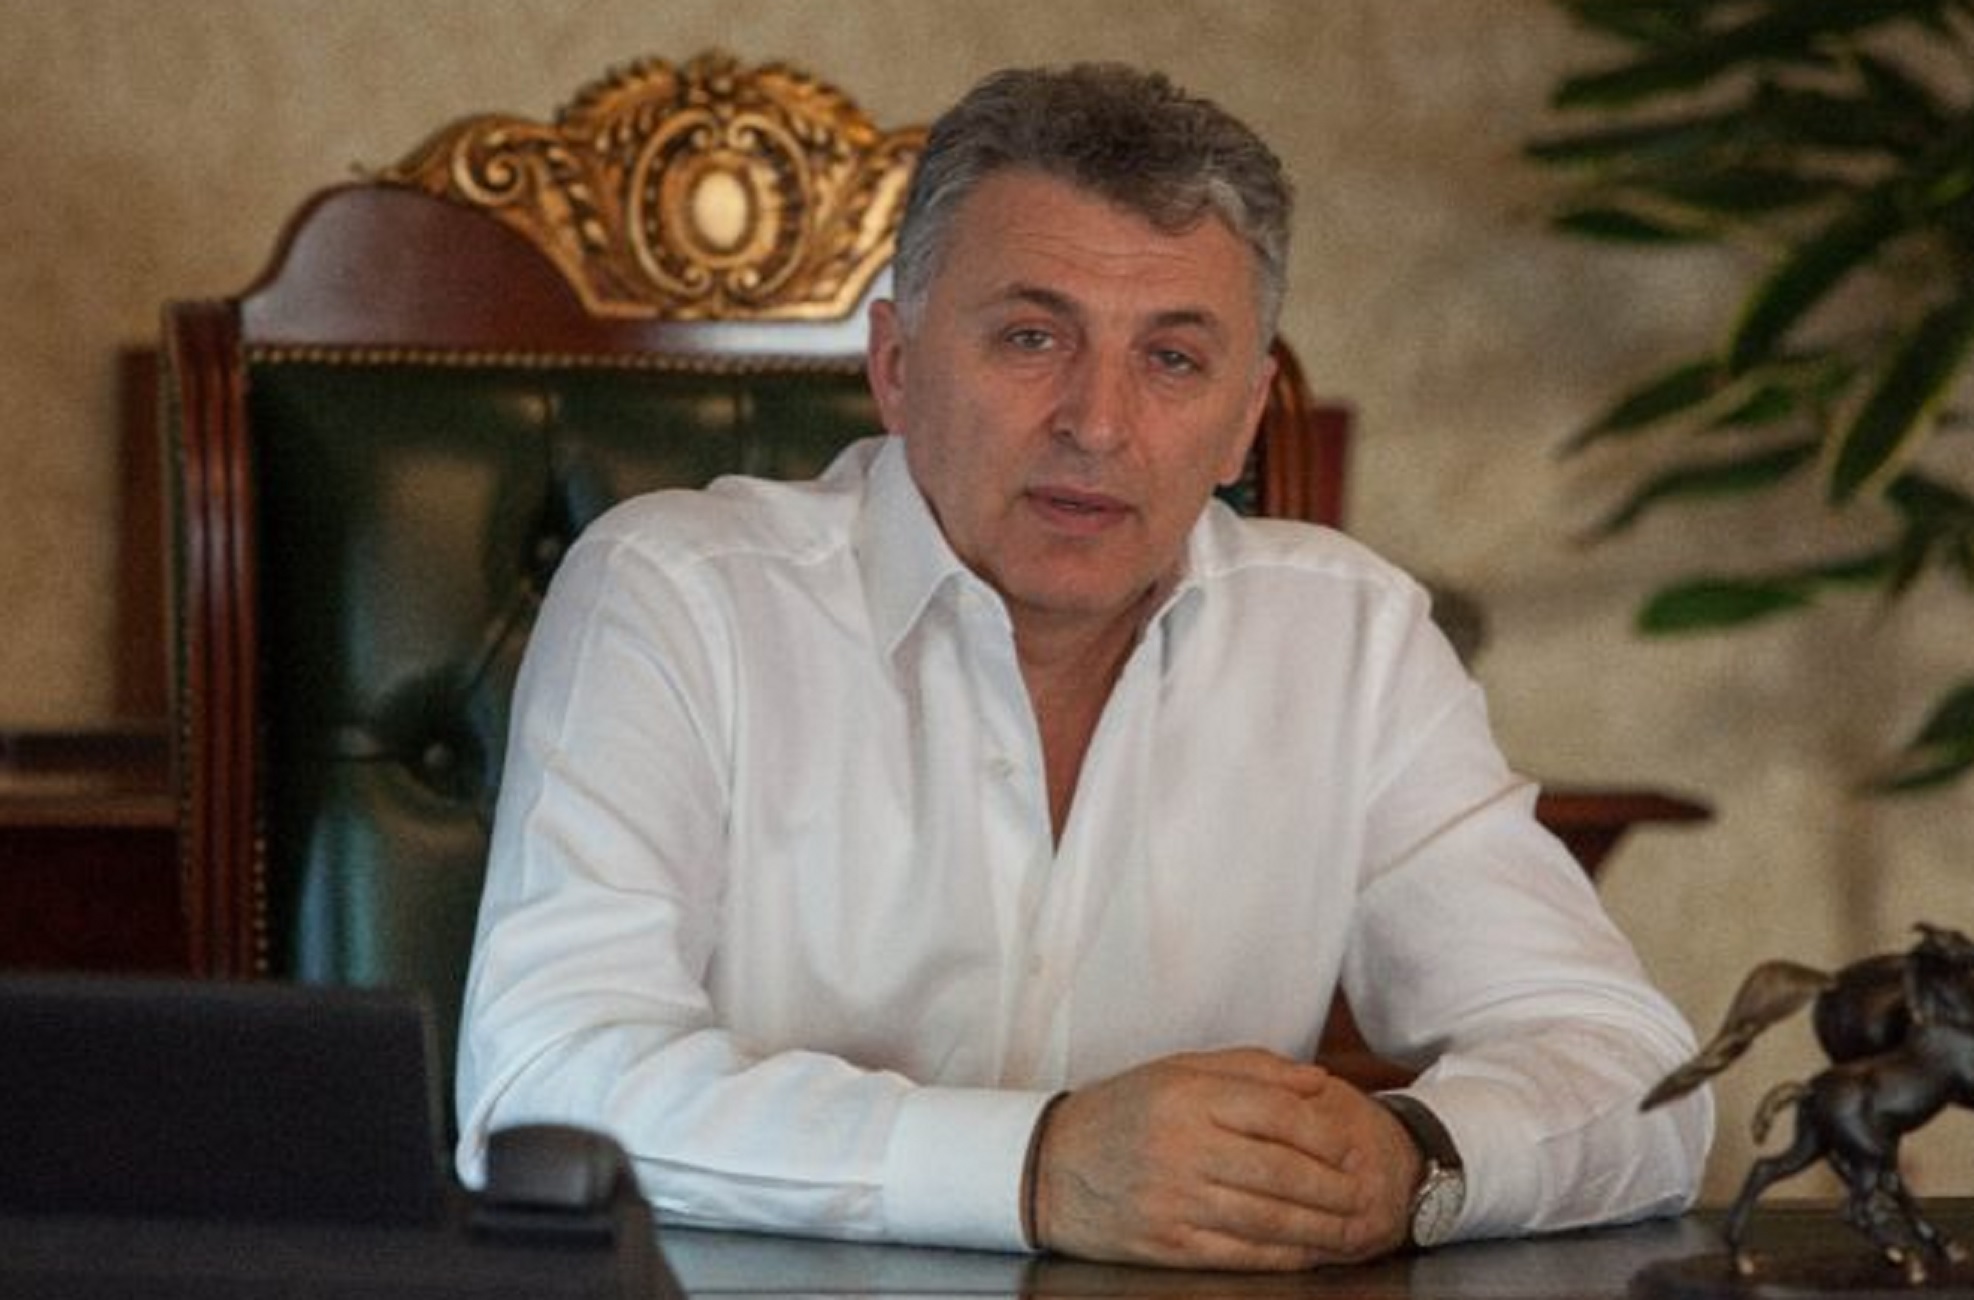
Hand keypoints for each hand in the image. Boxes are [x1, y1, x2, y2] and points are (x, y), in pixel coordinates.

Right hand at [1030, 1047, 1419, 1269]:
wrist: (1049, 1166)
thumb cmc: (1124, 1111)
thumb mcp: (1178, 1070)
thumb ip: (1251, 1069)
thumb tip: (1318, 1082)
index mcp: (1186, 1095)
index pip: (1276, 1113)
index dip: (1325, 1133)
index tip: (1355, 1146)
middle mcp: (1182, 1146)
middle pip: (1280, 1171)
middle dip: (1334, 1189)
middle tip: (1368, 1195)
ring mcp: (1174, 1198)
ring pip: (1267, 1218)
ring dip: (1320, 1229)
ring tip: (1353, 1229)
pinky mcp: (1166, 1242)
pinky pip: (1240, 1253)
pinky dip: (1283, 1255)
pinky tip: (1309, 1252)